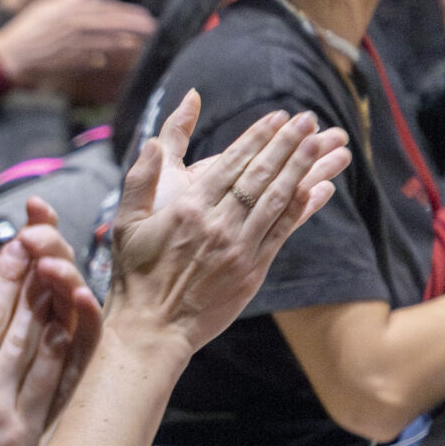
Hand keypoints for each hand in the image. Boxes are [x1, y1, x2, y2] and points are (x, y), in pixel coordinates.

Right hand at [0, 0, 155, 100]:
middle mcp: (80, 28)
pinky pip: (92, 58)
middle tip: (151, 28)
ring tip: (135, 41)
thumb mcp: (48, 4)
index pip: (108, 10)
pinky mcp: (72, 60)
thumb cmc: (27, 26)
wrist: (15, 52)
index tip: (143, 15)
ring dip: (123, 42)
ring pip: (107, 43)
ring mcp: (78, 46)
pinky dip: (100, 56)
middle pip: (114, 26)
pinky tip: (105, 58)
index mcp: (74, 12)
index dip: (128, 12)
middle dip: (135, 27)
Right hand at [105, 93, 350, 351]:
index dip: (257, 137)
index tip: (277, 117)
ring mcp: (238, 248)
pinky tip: (316, 188)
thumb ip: (141, 179)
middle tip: (307, 119)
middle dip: (286, 144)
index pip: (230, 163)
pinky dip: (301, 208)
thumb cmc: (135, 276)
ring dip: (300, 168)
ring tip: (319, 143)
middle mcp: (217, 224)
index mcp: (187, 208)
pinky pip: (282, 232)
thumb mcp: (126, 223)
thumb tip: (154, 142)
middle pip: (260, 175)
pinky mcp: (252, 270)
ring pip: (276, 199)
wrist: (152, 328)